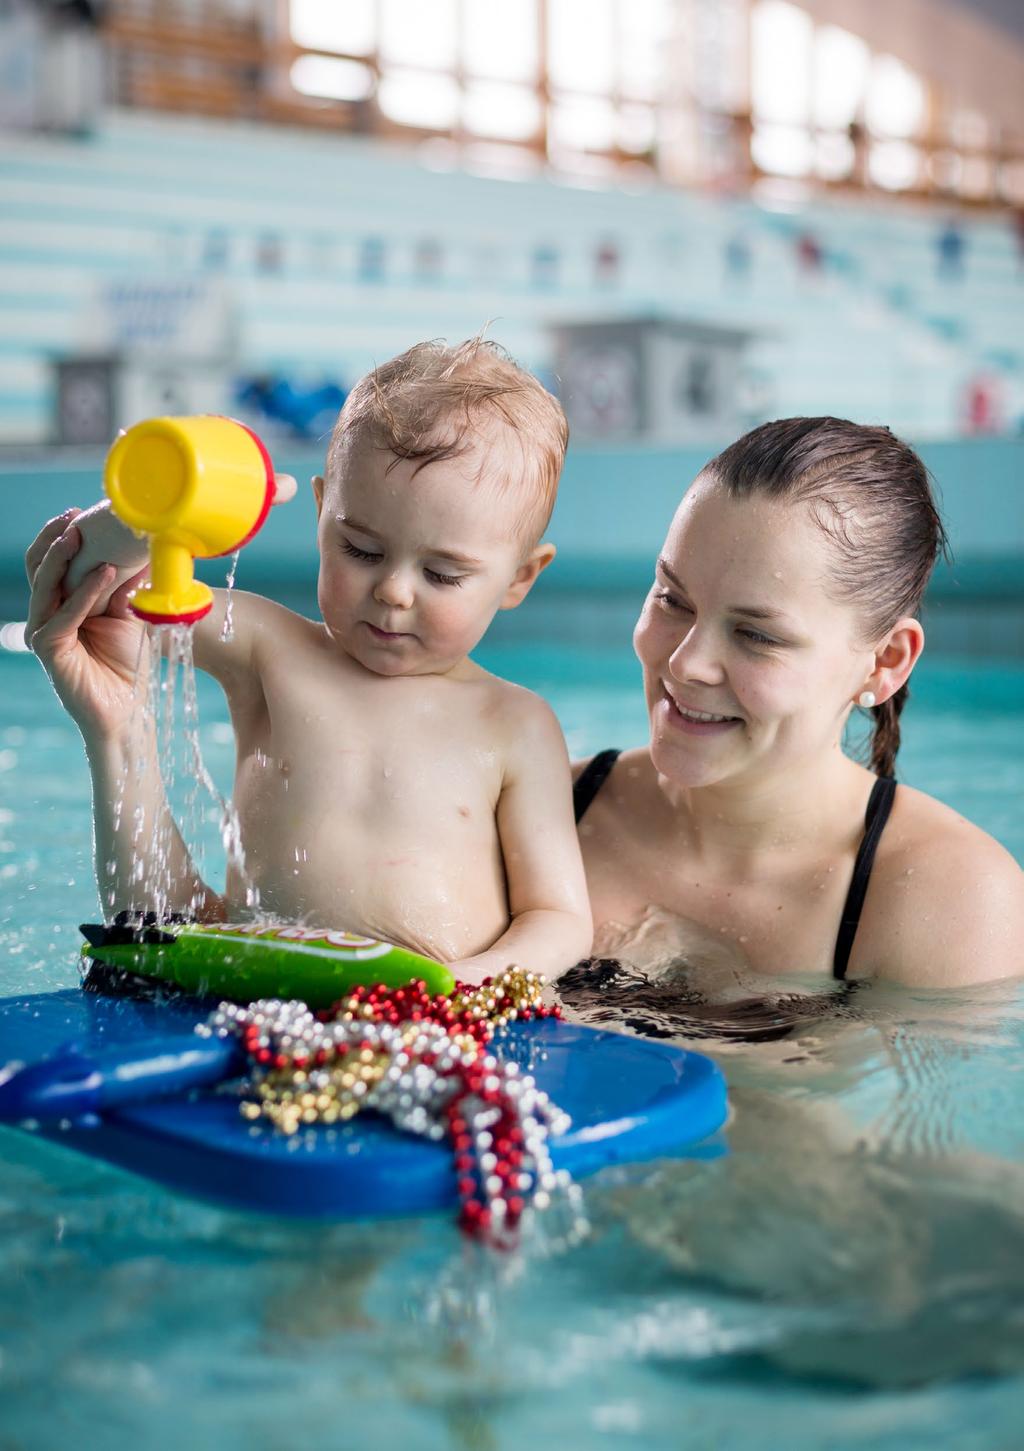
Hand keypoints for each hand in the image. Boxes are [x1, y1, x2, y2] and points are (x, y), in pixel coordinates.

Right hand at [25, 511, 148, 740]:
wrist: (128, 710)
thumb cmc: (127, 666)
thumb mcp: (129, 616)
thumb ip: (125, 586)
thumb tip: (141, 549)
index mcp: (61, 605)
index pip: (51, 563)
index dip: (61, 536)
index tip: (80, 512)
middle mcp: (46, 615)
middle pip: (39, 568)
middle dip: (54, 538)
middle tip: (74, 516)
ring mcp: (44, 632)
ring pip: (44, 586)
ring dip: (63, 558)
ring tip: (80, 535)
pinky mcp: (49, 650)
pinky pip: (63, 615)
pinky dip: (83, 593)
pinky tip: (103, 573)